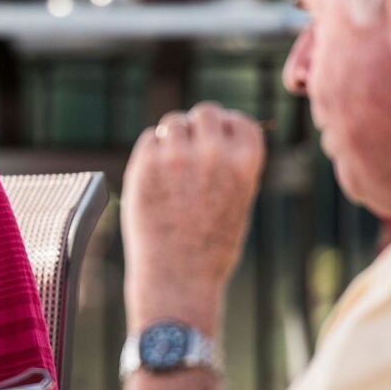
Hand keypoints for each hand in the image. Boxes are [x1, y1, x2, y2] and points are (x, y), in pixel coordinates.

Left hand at [120, 102, 264, 332]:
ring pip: (172, 123)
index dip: (228, 128)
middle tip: (189, 149)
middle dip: (198, 127)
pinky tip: (155, 177)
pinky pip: (148, 140)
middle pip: (205, 112)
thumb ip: (230, 165)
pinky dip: (151, 152)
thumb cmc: (211, 247)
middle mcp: (213, 152)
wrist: (178, 277)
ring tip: (171, 167)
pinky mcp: (145, 164)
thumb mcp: (239, 203)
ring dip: (171, 137)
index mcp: (245, 162)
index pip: (240, 121)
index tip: (218, 140)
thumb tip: (215, 134)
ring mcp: (176, 156)